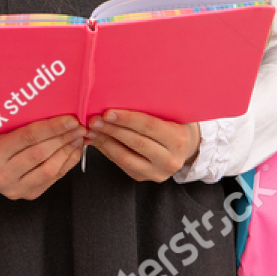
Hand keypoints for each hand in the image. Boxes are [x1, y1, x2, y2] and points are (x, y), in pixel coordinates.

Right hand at [0, 115, 82, 200]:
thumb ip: (17, 124)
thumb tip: (52, 111)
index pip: (28, 138)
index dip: (52, 127)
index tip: (70, 118)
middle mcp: (2, 175)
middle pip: (41, 154)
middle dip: (64, 138)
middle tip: (79, 126)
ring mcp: (15, 189)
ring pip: (50, 169)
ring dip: (68, 151)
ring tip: (78, 137)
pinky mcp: (26, 195)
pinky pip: (52, 179)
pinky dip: (66, 163)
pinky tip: (73, 150)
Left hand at [83, 110, 199, 182]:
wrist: (185, 147)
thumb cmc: (174, 123)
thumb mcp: (171, 112)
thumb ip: (151, 107)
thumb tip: (118, 98)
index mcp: (178, 139)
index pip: (148, 127)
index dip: (126, 119)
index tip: (107, 113)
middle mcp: (170, 160)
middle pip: (135, 142)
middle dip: (111, 130)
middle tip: (93, 120)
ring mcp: (156, 172)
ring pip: (125, 157)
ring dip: (104, 142)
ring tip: (91, 130)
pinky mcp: (143, 177)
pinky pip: (120, 164)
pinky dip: (106, 150)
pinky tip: (97, 140)